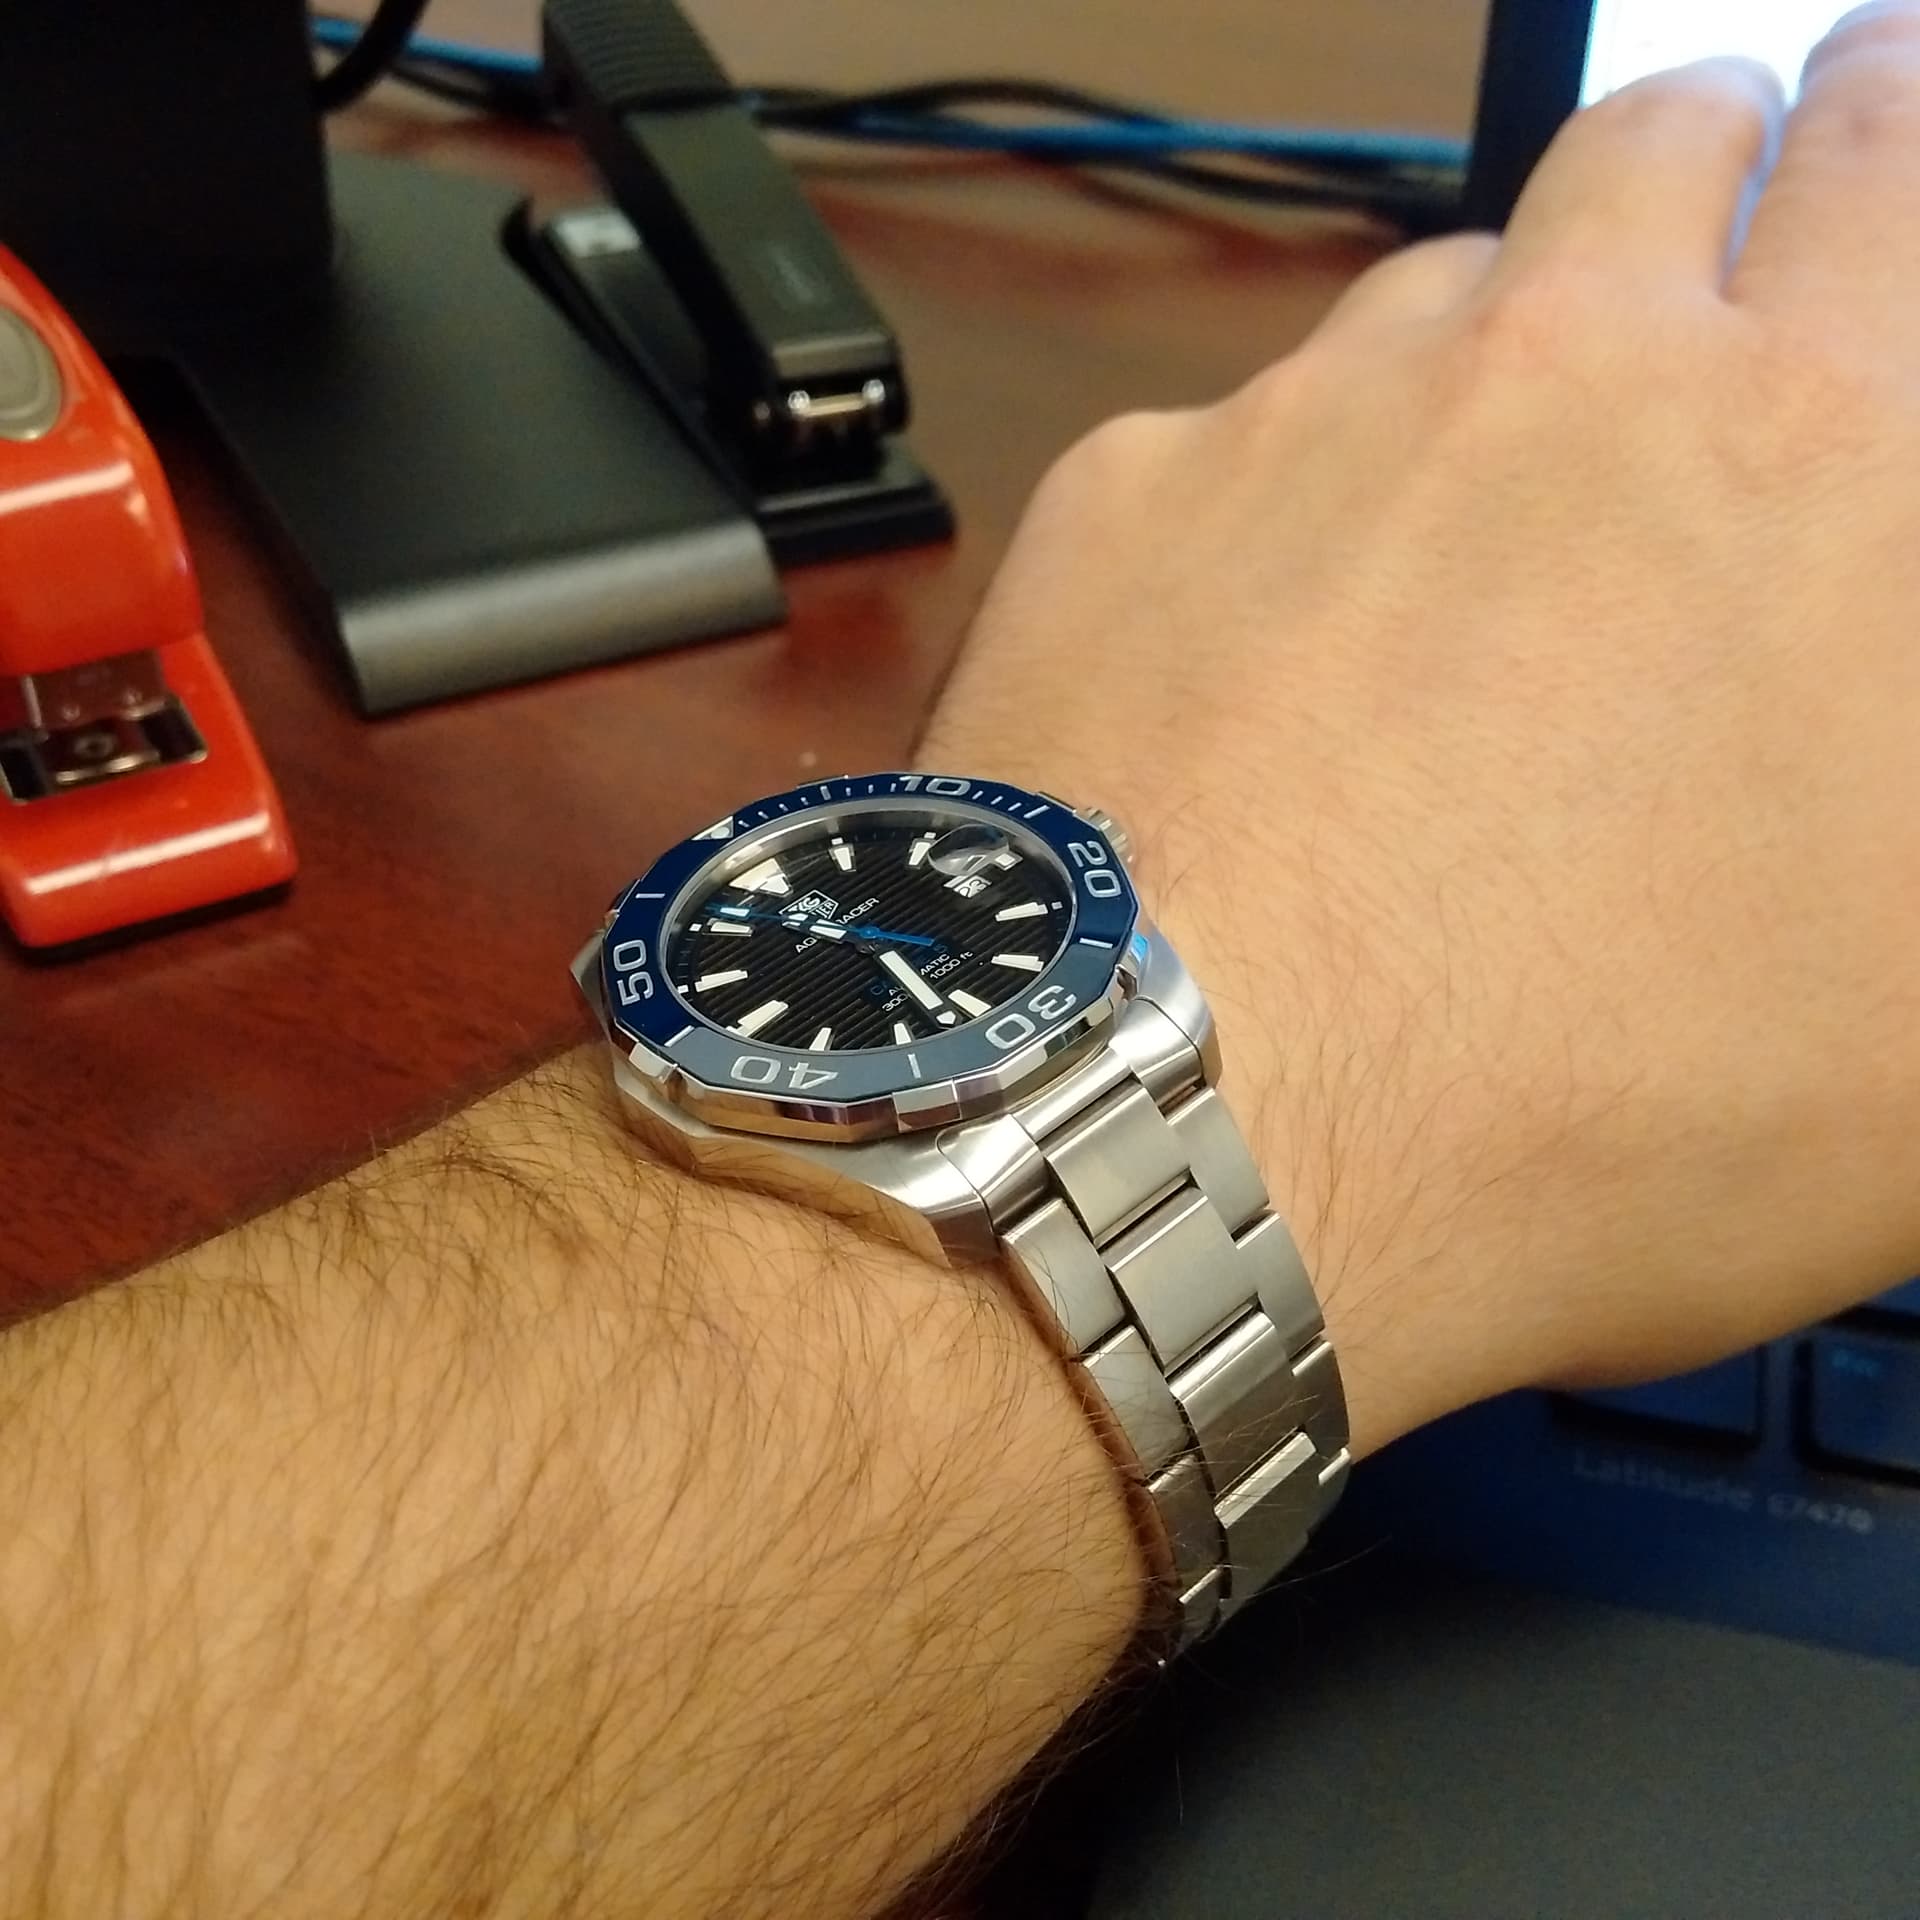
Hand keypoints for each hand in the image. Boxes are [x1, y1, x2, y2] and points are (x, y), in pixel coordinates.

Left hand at [923, 10, 1919, 1455]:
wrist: (1190, 1138)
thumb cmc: (1586, 1111)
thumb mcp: (1905, 1009)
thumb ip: (1892, 766)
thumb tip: (1850, 670)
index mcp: (1808, 462)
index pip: (1887, 178)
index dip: (1877, 144)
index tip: (1856, 131)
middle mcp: (1560, 379)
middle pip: (1653, 156)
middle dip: (1692, 180)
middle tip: (1679, 262)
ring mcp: (1315, 416)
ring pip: (1434, 290)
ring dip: (1476, 351)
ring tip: (1459, 490)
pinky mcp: (1131, 491)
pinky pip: (1229, 435)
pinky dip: (1266, 499)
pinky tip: (1246, 643)